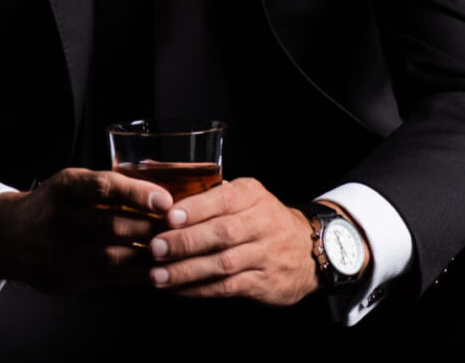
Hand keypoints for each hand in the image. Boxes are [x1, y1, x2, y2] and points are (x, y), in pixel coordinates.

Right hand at [0, 167, 172, 294]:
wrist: (6, 237)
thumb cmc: (52, 206)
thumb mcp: (72, 185)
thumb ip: (109, 188)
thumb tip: (163, 192)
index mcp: (64, 188)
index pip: (104, 188)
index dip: (138, 194)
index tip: (166, 201)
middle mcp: (59, 219)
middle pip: (111, 225)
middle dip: (149, 228)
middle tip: (179, 228)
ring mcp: (60, 253)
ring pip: (111, 256)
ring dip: (146, 254)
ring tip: (172, 249)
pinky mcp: (66, 279)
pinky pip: (109, 277)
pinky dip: (136, 272)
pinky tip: (155, 267)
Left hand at [145, 176, 319, 304]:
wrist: (308, 250)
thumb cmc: (261, 218)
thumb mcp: (244, 195)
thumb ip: (207, 190)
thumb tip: (156, 173)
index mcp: (252, 195)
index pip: (224, 199)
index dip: (196, 208)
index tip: (169, 216)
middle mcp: (262, 223)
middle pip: (223, 233)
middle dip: (186, 241)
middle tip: (156, 248)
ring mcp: (265, 254)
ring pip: (223, 264)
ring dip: (187, 271)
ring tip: (158, 275)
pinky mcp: (264, 282)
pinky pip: (227, 287)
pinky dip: (199, 290)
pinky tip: (177, 289)